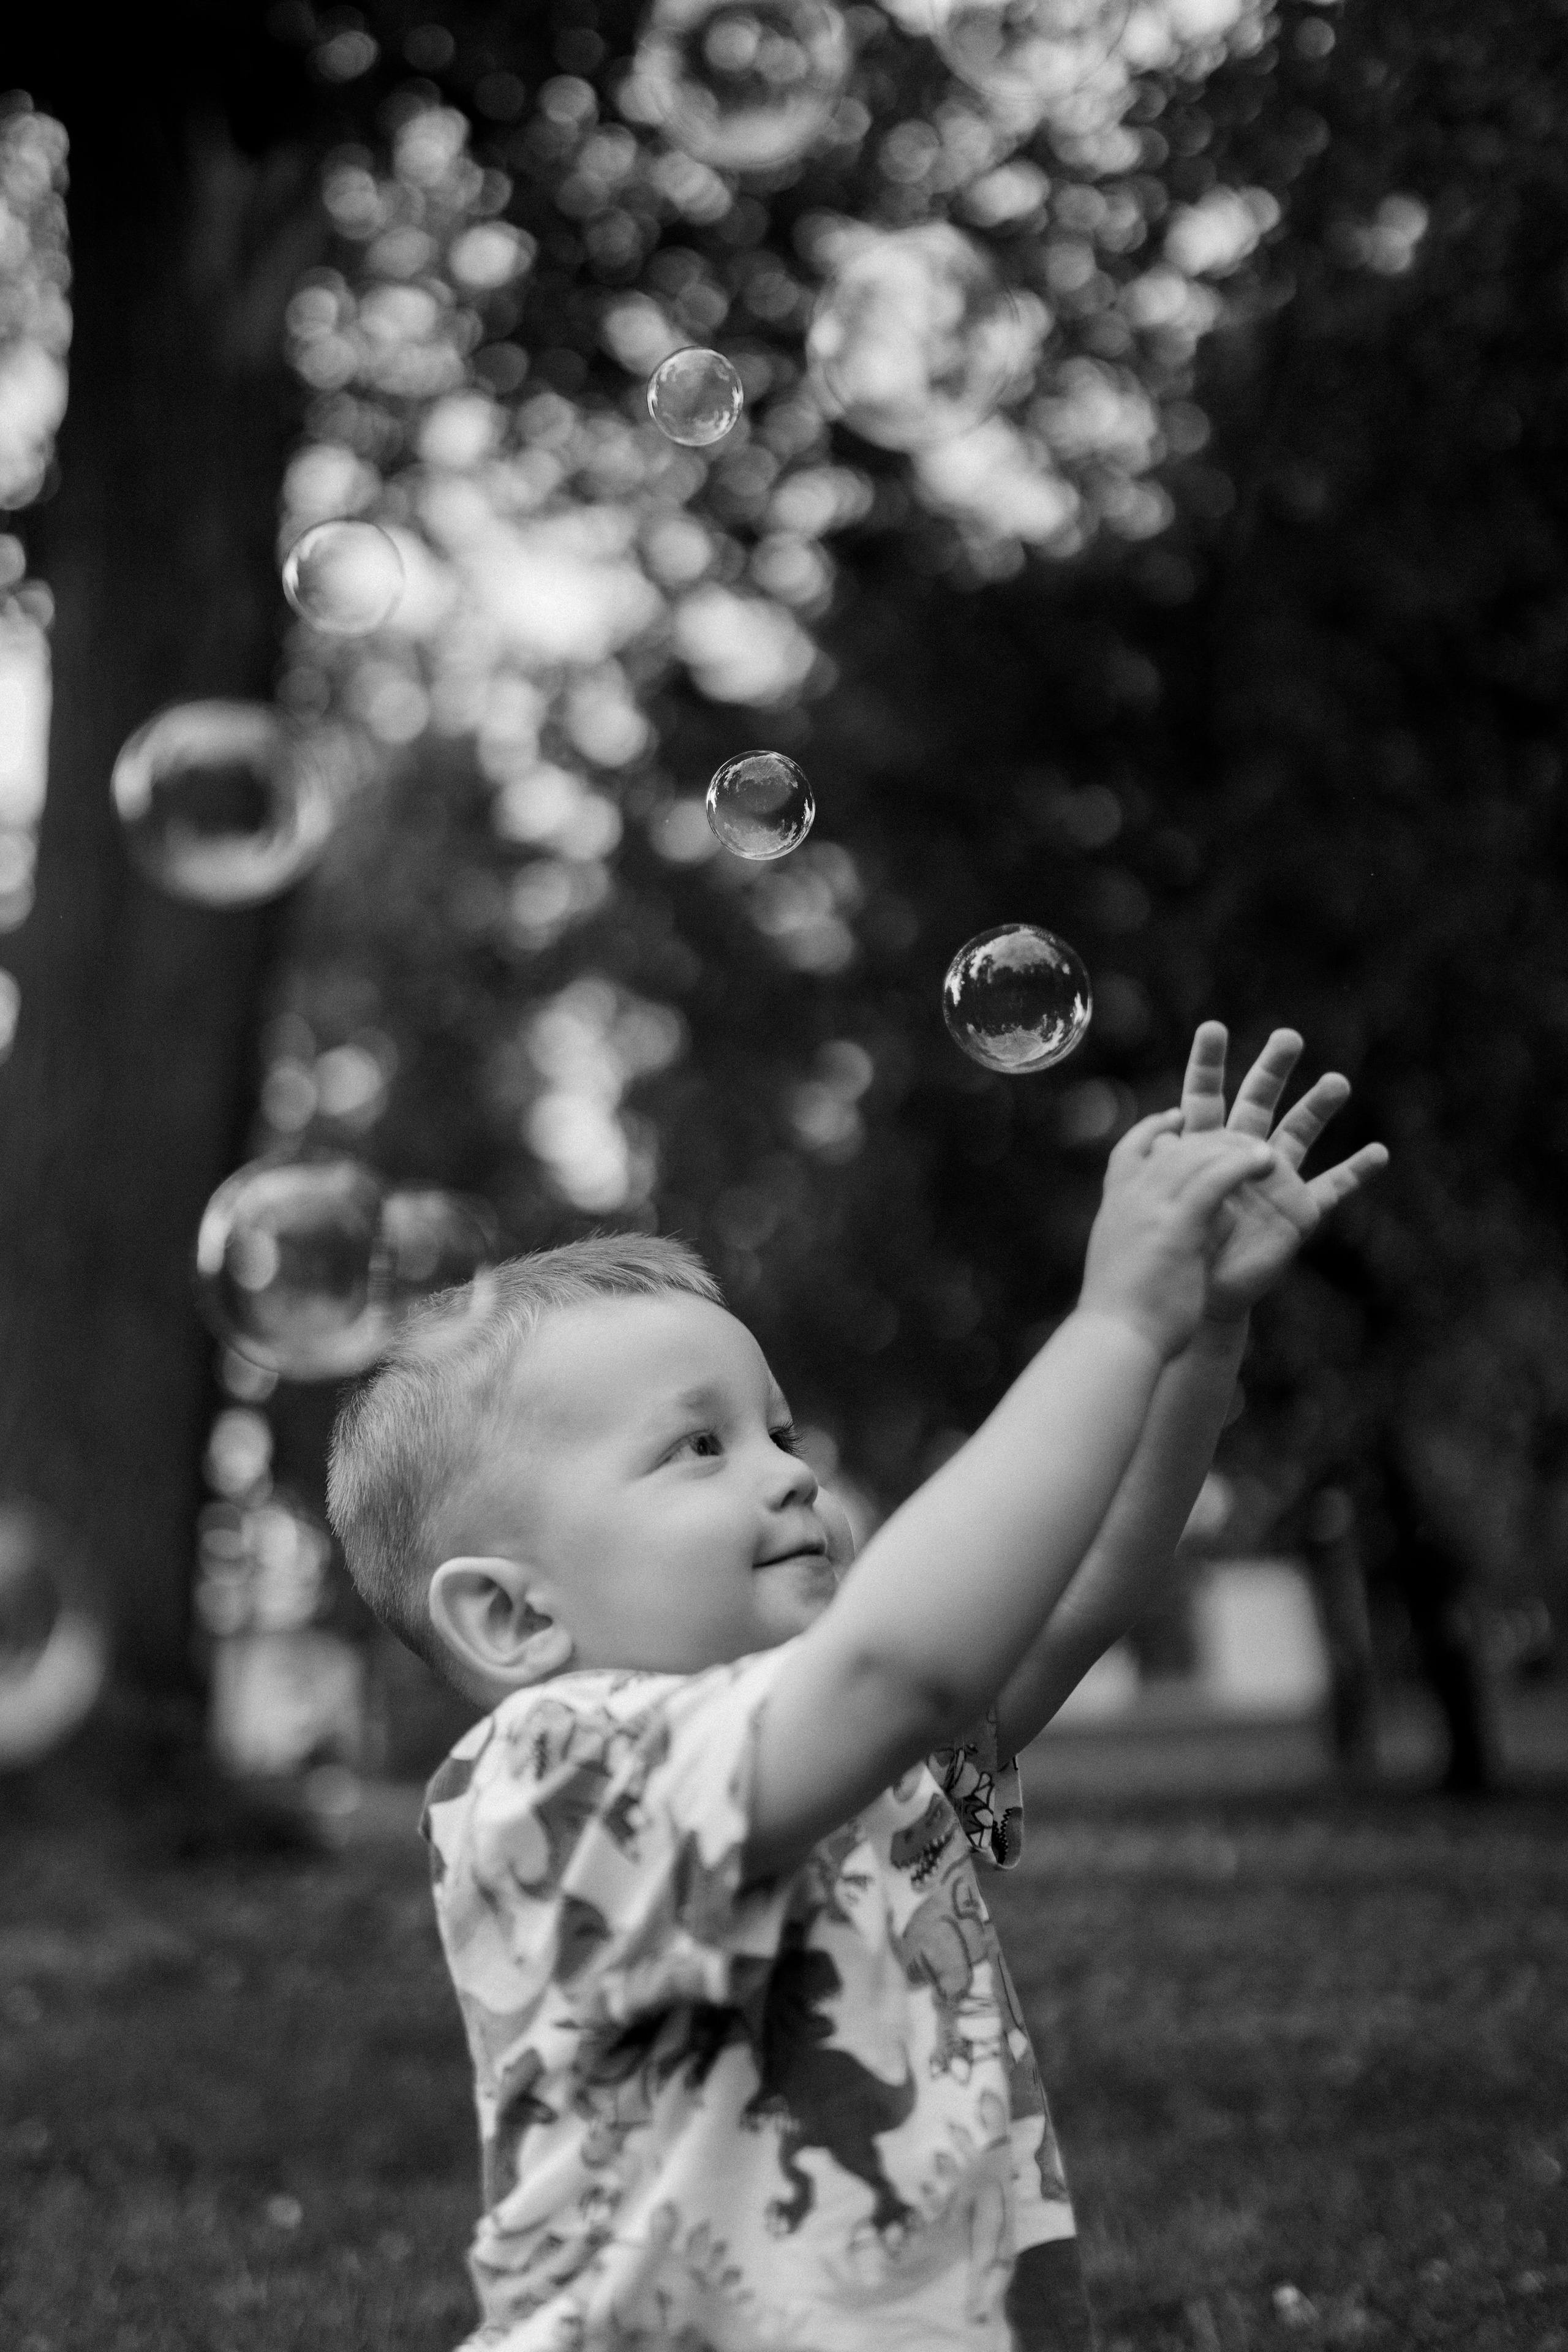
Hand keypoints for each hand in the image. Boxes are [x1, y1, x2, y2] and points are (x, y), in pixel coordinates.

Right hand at [1080, 1113, 1276, 1361]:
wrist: (1115, 1338)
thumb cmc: (1123, 1315)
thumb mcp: (1125, 1264)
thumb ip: (1143, 1237)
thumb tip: (1168, 1230)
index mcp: (1113, 1207)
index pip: (1129, 1150)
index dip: (1152, 1130)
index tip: (1173, 1120)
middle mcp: (1129, 1198)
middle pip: (1169, 1146)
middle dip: (1207, 1137)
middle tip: (1241, 1140)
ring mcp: (1150, 1207)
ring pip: (1195, 1156)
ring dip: (1233, 1148)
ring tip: (1263, 1152)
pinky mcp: (1177, 1224)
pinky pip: (1214, 1179)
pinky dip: (1240, 1164)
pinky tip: (1264, 1162)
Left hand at [1177, 1023, 1388, 1322]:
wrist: (1196, 1295)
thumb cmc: (1174, 1246)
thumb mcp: (1164, 1200)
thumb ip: (1170, 1164)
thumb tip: (1166, 1127)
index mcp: (1203, 1145)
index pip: (1203, 1095)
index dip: (1207, 1063)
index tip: (1212, 1027)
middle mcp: (1241, 1152)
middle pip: (1259, 1099)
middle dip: (1273, 1068)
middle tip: (1287, 1036)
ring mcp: (1274, 1179)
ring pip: (1299, 1132)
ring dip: (1318, 1106)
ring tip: (1337, 1081)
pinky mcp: (1299, 1210)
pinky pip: (1333, 1187)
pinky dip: (1356, 1171)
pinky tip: (1379, 1152)